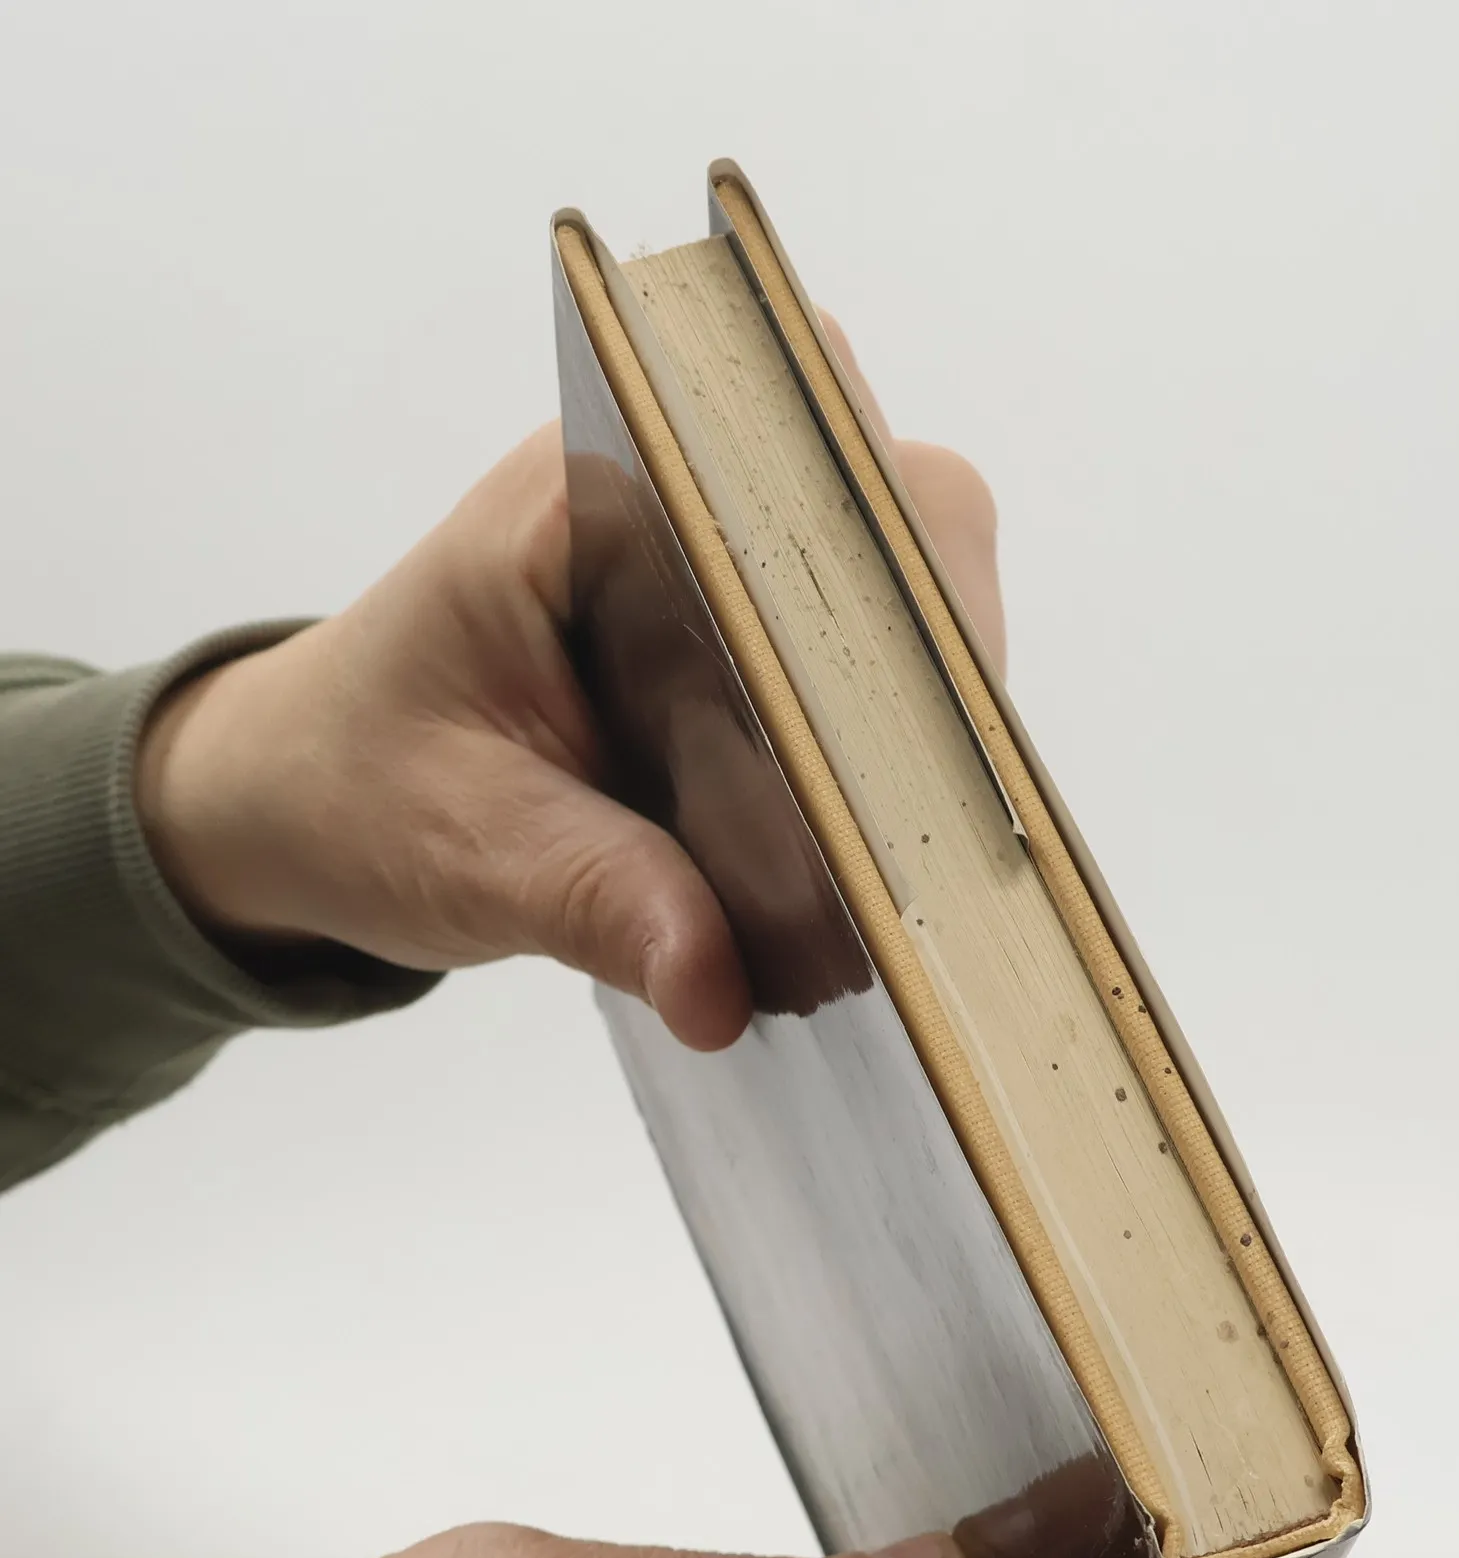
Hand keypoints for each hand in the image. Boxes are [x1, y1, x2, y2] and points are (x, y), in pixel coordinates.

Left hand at [133, 320, 1004, 1049]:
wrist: (304, 799)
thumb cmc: (354, 788)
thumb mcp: (463, 847)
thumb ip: (594, 901)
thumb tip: (720, 985)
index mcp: (588, 493)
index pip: (794, 453)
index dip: (888, 556)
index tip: (923, 688)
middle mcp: (672, 501)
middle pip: (887, 500)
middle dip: (936, 629)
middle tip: (932, 778)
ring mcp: (716, 568)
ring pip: (895, 577)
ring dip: (922, 686)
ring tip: (916, 813)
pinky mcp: (737, 644)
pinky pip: (857, 654)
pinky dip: (885, 733)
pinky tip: (880, 823)